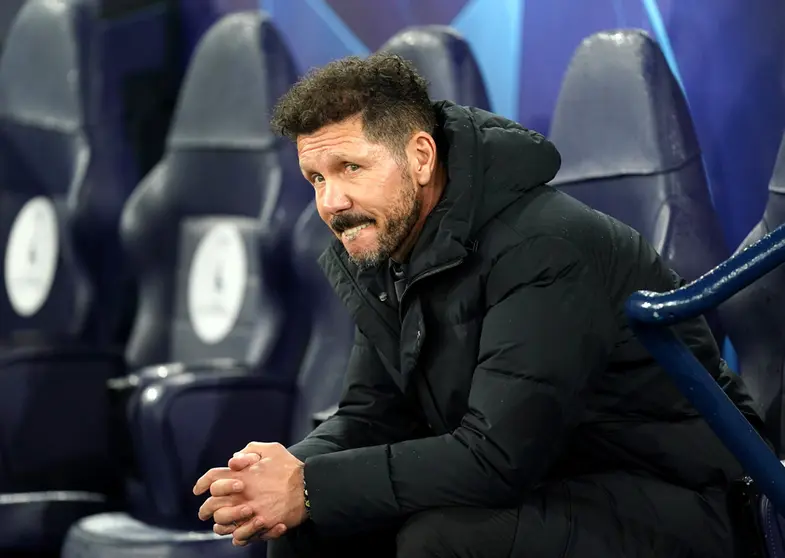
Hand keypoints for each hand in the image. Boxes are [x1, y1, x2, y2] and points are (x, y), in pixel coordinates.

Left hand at [193, 442, 307, 545]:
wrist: (309, 487)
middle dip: (205, 509)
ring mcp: (251, 511)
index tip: (198, 489)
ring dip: (219, 524)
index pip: (212, 478)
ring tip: (220, 525)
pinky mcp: (261, 524)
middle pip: (212, 504)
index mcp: (242, 475)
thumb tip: (234, 459)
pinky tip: (236, 533)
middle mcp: (242, 494)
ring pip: (222, 522)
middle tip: (204, 512)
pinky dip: (236, 536)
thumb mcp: (272, 449)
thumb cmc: (290, 468)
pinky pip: (240, 535)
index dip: (202, 483)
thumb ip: (250, 449)